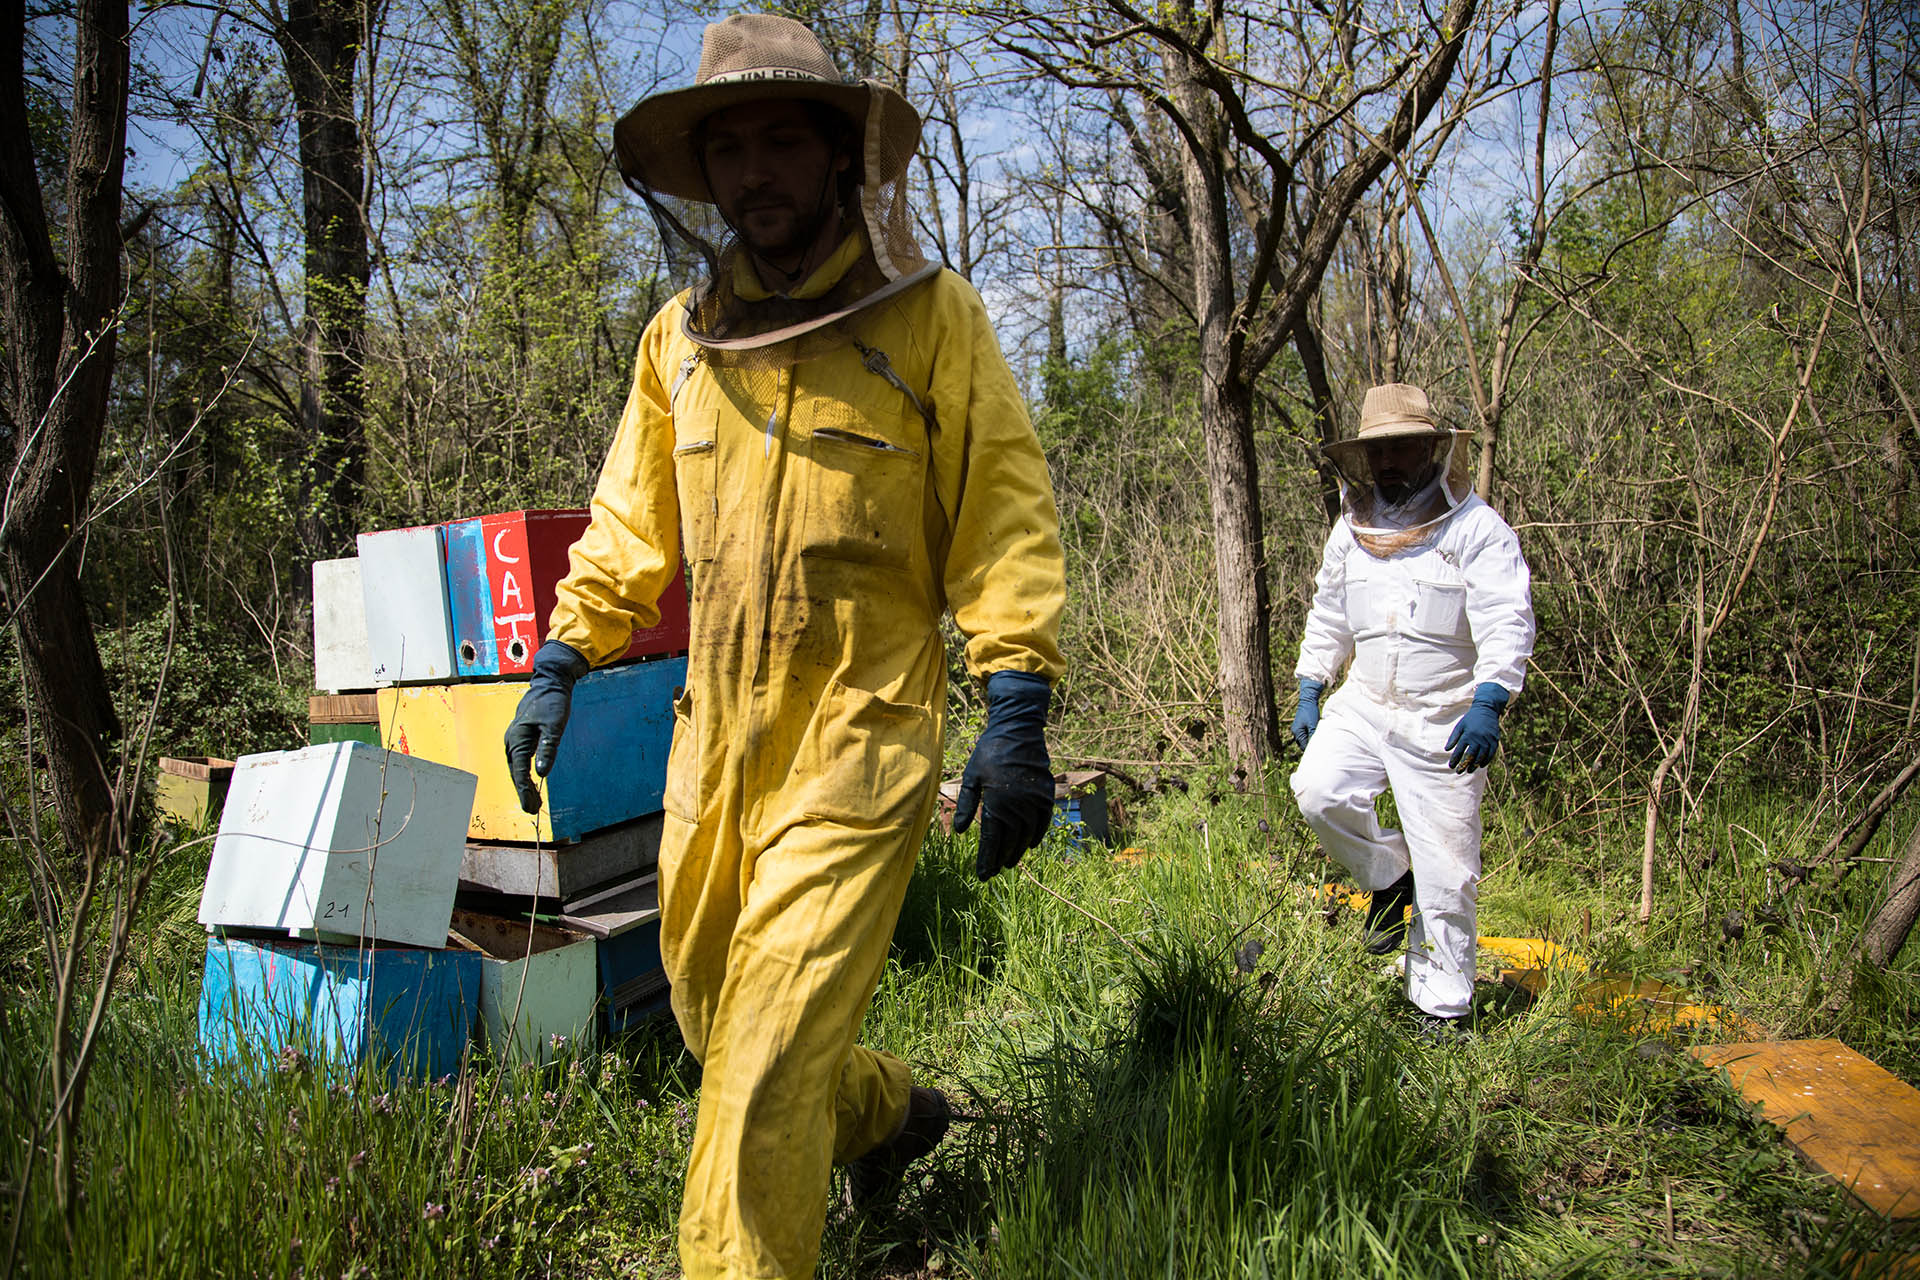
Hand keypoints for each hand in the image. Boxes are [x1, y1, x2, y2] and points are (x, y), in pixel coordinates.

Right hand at [503, 640, 590, 812]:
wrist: (549, 684)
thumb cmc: (552, 703)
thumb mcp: (555, 725)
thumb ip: (549, 749)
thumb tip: (542, 774)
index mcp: (517, 739)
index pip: (520, 771)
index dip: (525, 791)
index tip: (531, 807)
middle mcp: (511, 741)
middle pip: (515, 773)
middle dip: (524, 793)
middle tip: (533, 811)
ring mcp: (513, 741)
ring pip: (516, 769)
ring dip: (524, 786)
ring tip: (534, 804)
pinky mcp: (519, 740)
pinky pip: (519, 762)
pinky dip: (524, 775)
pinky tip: (532, 785)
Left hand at [952, 671, 1053, 880]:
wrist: (1018, 730)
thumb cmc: (990, 752)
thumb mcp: (972, 777)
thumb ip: (968, 805)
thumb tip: (961, 832)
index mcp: (998, 802)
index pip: (993, 840)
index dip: (987, 859)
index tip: (982, 874)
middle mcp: (1019, 805)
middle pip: (1010, 841)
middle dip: (1000, 859)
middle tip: (992, 872)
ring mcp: (1035, 800)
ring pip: (1027, 835)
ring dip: (1018, 851)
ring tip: (1008, 862)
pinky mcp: (1046, 794)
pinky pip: (1043, 822)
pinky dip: (1037, 835)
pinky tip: (1030, 845)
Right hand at [1291, 678, 1326, 750]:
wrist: (1308, 700)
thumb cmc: (1310, 712)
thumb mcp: (1313, 724)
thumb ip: (1313, 735)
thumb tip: (1317, 744)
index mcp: (1297, 732)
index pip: (1304, 746)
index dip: (1311, 750)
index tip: (1318, 754)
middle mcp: (1295, 731)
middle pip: (1303, 743)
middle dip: (1310, 747)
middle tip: (1319, 750)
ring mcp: (1298, 728)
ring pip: (1304, 739)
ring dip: (1310, 741)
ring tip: (1318, 744)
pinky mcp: (1301, 725)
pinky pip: (1305, 734)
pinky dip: (1310, 736)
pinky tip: (1316, 736)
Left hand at [1445, 683, 1509, 772]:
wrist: (1487, 710)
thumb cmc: (1470, 719)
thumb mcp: (1460, 726)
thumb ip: (1453, 738)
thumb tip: (1446, 750)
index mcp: (1467, 735)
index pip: (1459, 751)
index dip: (1455, 760)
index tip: (1451, 766)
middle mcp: (1478, 739)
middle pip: (1470, 756)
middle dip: (1464, 765)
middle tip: (1459, 772)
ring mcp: (1487, 740)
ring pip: (1481, 757)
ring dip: (1474, 765)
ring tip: (1469, 771)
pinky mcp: (1495, 741)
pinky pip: (1491, 754)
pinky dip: (1486, 761)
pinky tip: (1481, 765)